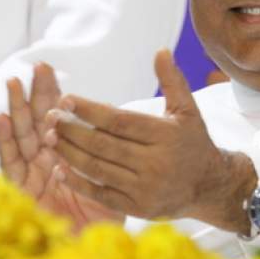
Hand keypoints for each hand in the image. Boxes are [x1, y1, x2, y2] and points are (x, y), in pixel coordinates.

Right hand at [0, 62, 121, 229]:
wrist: (94, 251)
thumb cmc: (105, 216)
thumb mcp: (113, 178)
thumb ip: (110, 152)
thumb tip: (115, 117)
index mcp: (67, 155)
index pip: (58, 119)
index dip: (52, 95)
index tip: (50, 70)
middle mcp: (46, 162)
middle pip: (38, 122)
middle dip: (35, 94)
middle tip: (36, 67)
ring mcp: (32, 175)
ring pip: (22, 137)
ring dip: (17, 109)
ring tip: (15, 83)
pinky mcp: (20, 193)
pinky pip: (11, 164)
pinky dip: (5, 141)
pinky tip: (1, 119)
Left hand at [47, 49, 256, 233]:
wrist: (210, 186)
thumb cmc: (194, 142)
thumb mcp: (187, 109)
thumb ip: (172, 80)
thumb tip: (161, 51)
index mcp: (166, 135)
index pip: (119, 121)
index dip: (90, 110)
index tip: (66, 100)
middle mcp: (156, 162)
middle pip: (103, 145)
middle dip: (72, 130)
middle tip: (50, 118)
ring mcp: (146, 188)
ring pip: (98, 169)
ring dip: (69, 154)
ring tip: (49, 139)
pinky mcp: (138, 207)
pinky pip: (101, 194)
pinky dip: (78, 183)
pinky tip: (60, 169)